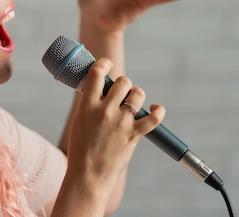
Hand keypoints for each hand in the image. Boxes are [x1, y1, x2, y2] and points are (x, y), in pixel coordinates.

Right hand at [65, 58, 165, 186]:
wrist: (88, 175)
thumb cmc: (81, 149)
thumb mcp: (79, 121)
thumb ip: (90, 104)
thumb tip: (102, 89)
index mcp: (87, 105)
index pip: (97, 73)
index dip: (104, 64)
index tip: (107, 64)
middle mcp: (105, 110)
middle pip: (123, 82)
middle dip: (124, 85)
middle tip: (121, 94)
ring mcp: (121, 122)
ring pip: (138, 94)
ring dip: (137, 96)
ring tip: (133, 103)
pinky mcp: (133, 134)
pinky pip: (154, 118)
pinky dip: (159, 111)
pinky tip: (157, 109)